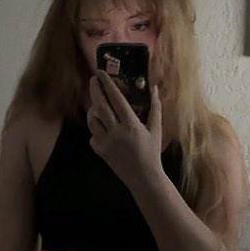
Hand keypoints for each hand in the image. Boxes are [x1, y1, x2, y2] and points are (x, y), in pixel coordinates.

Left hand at [87, 70, 162, 186]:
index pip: (116, 99)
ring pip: (93, 119)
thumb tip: (154, 88)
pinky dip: (96, 127)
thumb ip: (155, 107)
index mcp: (131, 125)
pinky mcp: (99, 150)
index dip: (107, 84)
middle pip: (100, 105)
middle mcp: (116, 132)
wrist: (143, 177)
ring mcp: (106, 142)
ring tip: (98, 103)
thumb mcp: (156, 129)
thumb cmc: (152, 152)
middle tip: (93, 79)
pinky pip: (93, 133)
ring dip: (94, 109)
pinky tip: (104, 126)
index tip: (101, 73)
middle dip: (95, 90)